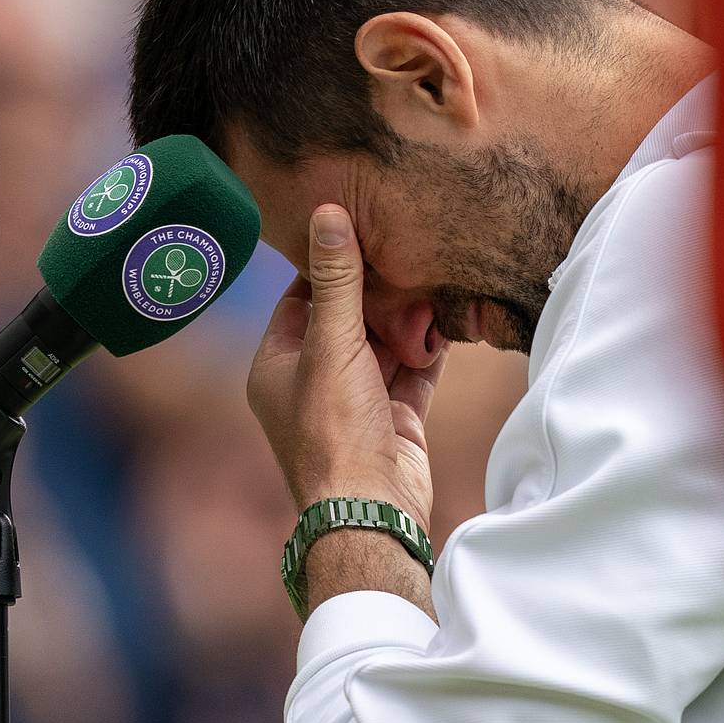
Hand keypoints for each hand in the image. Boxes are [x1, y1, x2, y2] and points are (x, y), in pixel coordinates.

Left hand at [247, 205, 444, 532]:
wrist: (372, 509)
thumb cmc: (335, 430)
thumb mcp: (331, 344)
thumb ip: (337, 280)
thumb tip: (327, 213)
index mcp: (276, 366)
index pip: (300, 299)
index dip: (329, 268)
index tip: (360, 233)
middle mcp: (311, 382)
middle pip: (347, 320)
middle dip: (378, 295)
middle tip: (406, 255)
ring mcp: (355, 401)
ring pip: (383, 345)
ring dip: (407, 322)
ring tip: (432, 284)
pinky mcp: (393, 417)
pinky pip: (412, 371)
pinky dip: (428, 351)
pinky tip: (447, 322)